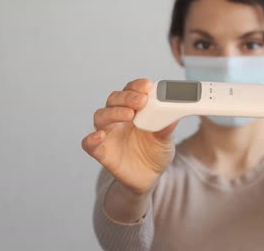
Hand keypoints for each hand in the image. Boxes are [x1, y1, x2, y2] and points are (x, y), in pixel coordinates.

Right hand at [81, 79, 178, 194]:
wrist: (150, 178)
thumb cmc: (156, 152)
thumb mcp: (167, 139)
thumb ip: (168, 127)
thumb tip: (175, 112)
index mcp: (134, 109)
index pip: (131, 90)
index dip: (137, 86)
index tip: (147, 85)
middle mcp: (118, 118)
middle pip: (114, 99)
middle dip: (127, 97)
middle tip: (141, 101)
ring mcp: (108, 134)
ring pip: (101, 116)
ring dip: (113, 112)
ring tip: (129, 115)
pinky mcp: (102, 151)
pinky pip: (88, 143)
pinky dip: (91, 138)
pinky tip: (101, 135)